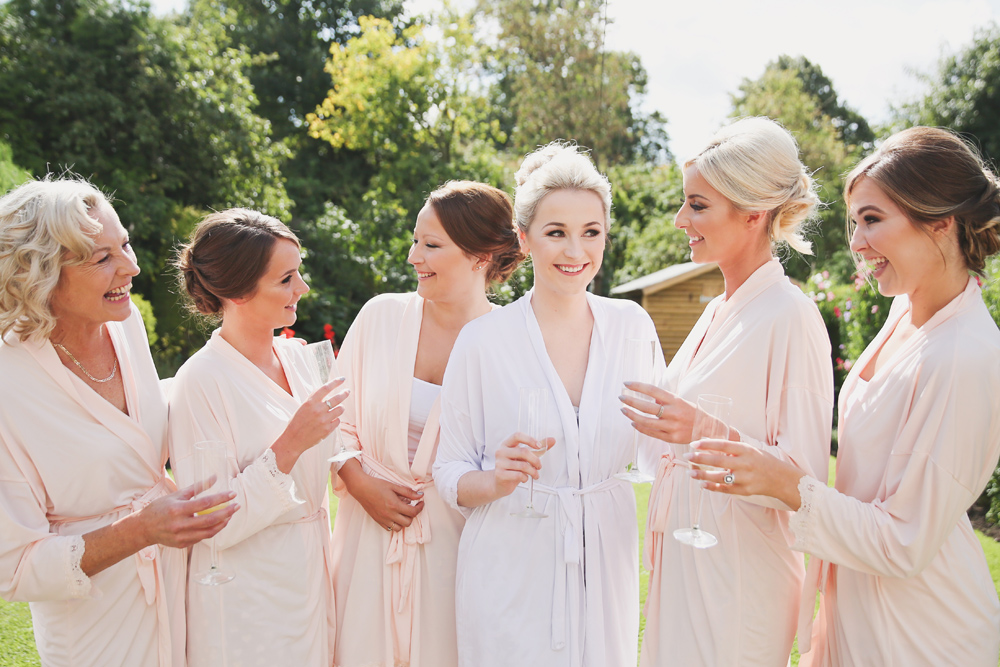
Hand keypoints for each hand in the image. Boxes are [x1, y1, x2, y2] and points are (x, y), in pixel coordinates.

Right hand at [139, 479, 238, 548]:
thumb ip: (197, 487)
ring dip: (222, 524)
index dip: (221, 498)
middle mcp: (179, 524)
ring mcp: (181, 536)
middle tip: (237, 506)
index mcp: (177, 509)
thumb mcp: (177, 494)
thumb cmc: (160, 508)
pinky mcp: (182, 544)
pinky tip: (218, 523)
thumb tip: (215, 477)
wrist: (143, 528)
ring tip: (229, 515)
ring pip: (208, 532)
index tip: (232, 494)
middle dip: (227, 513)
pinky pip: (202, 538)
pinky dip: (212, 530)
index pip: (204, 503)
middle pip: (210, 520)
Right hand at [272, 377, 347, 471]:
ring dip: (340, 408)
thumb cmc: (296, 423)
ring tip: (338, 408)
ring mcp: (324, 420)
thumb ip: (314, 400)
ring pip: (340, 409)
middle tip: (347, 391)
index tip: (342, 379)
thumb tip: (326, 392)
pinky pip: (337, 420)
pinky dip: (335, 419)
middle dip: (344, 393)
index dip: (335, 382)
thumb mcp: (302, 407)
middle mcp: (318, 410)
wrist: (293, 440)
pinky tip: (331, 420)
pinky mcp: (328, 429)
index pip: (326, 388)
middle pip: (337, 398)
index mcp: (310, 402)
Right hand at [340, 459, 423, 531]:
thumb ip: (408, 492)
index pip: (413, 512)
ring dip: (403, 521)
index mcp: (394, 505)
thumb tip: (420, 495)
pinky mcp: (378, 521)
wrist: (361, 488)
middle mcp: (389, 515)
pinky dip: (395, 524)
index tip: (421, 503)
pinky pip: (390, 528)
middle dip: (412, 515)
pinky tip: (394, 515)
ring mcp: (383, 519)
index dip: (420, 508)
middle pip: (408, 522)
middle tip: (412, 507)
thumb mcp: (394, 486)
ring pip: (399, 528)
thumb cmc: (377, 485)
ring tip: (402, 512)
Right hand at [491, 432, 555, 498]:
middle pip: (523, 452)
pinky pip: (518, 475)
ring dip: (533, 471)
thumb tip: (552, 440)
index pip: (517, 436)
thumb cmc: (513, 467)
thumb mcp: (525, 456)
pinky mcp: (500, 474)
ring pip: (522, 465)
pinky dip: (525, 478)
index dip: (529, 439)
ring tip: (535, 474)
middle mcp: (501, 451)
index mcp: (507, 444)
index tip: (539, 446)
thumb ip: (538, 448)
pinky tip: (524, 478)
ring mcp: (499, 463)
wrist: (500, 482)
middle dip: (535, 460)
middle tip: (539, 466)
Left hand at [619, 382, 698, 443]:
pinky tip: (633, 423)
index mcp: (675, 400)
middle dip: (631, 401)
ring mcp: (672, 426)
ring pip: (646, 421)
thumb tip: (649, 398)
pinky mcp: (671, 438)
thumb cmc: (691, 412)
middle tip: (621, 398)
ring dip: (632, 415)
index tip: (626, 384)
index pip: (652, 390)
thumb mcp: (680, 401)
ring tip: (623, 410)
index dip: (637, 386)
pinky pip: (652, 433)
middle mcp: (673, 413)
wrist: (708, 429)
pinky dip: (640, 428)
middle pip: (647, 407)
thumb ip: (664, 399)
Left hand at [685, 438, 804, 509]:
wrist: (782, 479)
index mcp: (746, 450)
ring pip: (719, 477)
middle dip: (700, 459)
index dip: (707, 444)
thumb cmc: (763, 461)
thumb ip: (732, 449)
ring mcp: (745, 478)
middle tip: (687, 456)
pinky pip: (725, 489)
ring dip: (702, 476)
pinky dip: (712, 487)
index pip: (723, 445)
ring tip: (690, 473)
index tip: (693, 444)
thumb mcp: (750, 450)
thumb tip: (709, 445)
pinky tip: (702, 485)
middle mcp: (745, 463)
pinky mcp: (745, 490)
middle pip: (718, 461)